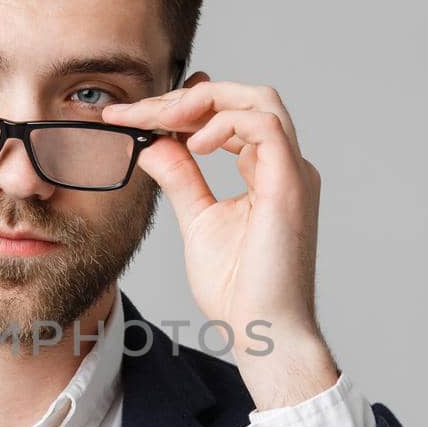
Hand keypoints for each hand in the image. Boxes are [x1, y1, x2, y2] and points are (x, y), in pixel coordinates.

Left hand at [101, 77, 340, 409]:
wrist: (261, 330)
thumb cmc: (237, 289)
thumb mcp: (197, 219)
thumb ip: (180, 177)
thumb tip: (151, 144)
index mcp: (267, 172)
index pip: (230, 116)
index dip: (183, 107)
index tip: (135, 115)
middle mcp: (285, 165)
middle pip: (245, 97)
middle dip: (188, 97)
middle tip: (140, 111)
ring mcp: (292, 172)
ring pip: (258, 100)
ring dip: (203, 101)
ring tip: (162, 121)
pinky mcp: (291, 184)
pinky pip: (263, 126)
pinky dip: (223, 124)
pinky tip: (191, 144)